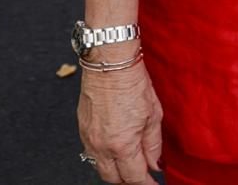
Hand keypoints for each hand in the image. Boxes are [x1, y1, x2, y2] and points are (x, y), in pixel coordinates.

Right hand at [77, 60, 162, 183]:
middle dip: (130, 180)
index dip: (147, 183)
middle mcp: (101, 146)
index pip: (134, 176)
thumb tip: (155, 163)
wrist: (109, 65)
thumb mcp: (154, 115)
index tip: (154, 183)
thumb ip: (153, 144)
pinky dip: (104, 158)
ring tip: (130, 165)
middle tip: (143, 176)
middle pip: (114, 178)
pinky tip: (115, 151)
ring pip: (100, 168)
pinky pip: (91, 154)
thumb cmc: (132, 83)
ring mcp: (88, 139)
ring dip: (115, 171)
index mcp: (122, 144)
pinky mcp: (82, 130)